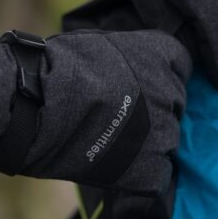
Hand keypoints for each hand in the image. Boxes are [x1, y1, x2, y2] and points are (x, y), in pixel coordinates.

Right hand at [0, 29, 190, 194]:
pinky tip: (117, 166)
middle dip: (153, 109)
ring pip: (167, 140)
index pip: (180, 64)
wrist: (37, 107)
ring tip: (111, 141)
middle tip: (118, 115)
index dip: (159, 75)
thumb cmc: (57, 69)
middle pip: (175, 104)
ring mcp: (164, 131)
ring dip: (147, 142)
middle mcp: (171, 90)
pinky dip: (142, 174)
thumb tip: (129, 69)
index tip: (138, 83)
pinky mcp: (152, 168)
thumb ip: (130, 55)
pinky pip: (159, 174)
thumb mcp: (101, 43)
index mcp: (160, 53)